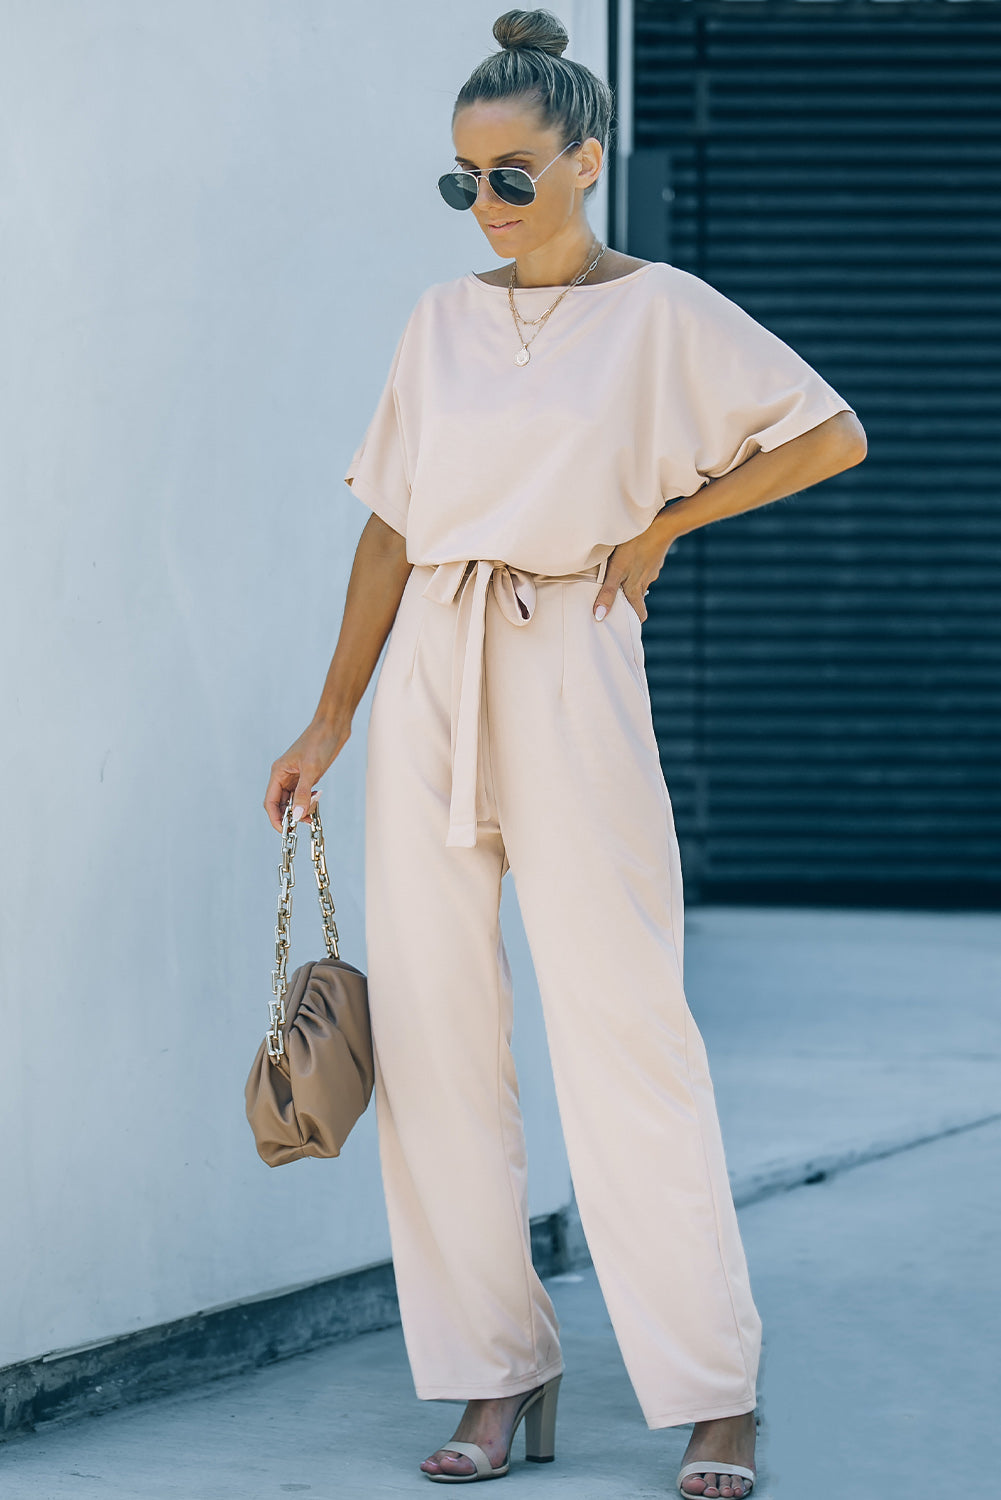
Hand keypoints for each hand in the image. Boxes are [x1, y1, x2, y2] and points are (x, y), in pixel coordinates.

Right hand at [263, 716, 349, 832]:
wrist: (333, 726)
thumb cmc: (320, 741)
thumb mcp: (312, 769)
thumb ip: (303, 794)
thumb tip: (296, 816)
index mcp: (278, 772)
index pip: (270, 802)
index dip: (276, 819)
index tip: (286, 831)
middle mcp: (284, 776)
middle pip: (281, 804)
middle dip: (291, 815)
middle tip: (306, 820)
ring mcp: (295, 776)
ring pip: (293, 801)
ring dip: (301, 809)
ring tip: (314, 808)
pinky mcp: (307, 776)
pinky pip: (303, 795)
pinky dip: (309, 801)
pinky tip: (317, 798)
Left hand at [592, 519, 675, 623]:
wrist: (661, 525)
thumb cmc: (635, 547)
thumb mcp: (616, 570)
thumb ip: (608, 593)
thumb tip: (599, 617)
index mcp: (636, 589)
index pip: (639, 614)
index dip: (634, 620)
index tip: (625, 623)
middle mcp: (645, 582)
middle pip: (638, 599)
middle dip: (629, 602)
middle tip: (616, 601)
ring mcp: (651, 569)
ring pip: (641, 582)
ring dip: (631, 584)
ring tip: (618, 578)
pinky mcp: (654, 558)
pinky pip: (644, 568)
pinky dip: (637, 569)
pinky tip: (630, 559)